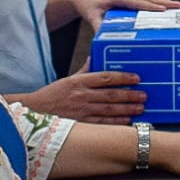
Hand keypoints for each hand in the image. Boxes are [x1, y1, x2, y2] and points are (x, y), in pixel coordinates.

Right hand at [18, 68, 145, 123]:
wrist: (34, 112)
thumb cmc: (52, 94)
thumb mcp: (67, 79)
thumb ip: (84, 70)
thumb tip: (95, 57)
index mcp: (78, 81)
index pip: (105, 77)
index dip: (122, 77)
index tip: (136, 78)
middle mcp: (81, 96)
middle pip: (110, 95)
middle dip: (130, 95)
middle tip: (144, 95)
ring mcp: (81, 111)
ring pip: (109, 110)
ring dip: (127, 109)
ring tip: (140, 108)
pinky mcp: (80, 123)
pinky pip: (101, 123)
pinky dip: (115, 122)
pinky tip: (127, 121)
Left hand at [62, 0, 178, 31]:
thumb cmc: (88, 7)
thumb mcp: (92, 17)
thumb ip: (98, 26)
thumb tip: (104, 38)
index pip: (138, 2)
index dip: (151, 6)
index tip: (164, 10)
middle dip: (164, 3)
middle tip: (178, 7)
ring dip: (163, 2)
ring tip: (177, 6)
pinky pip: (145, 0)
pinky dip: (156, 2)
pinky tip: (166, 7)